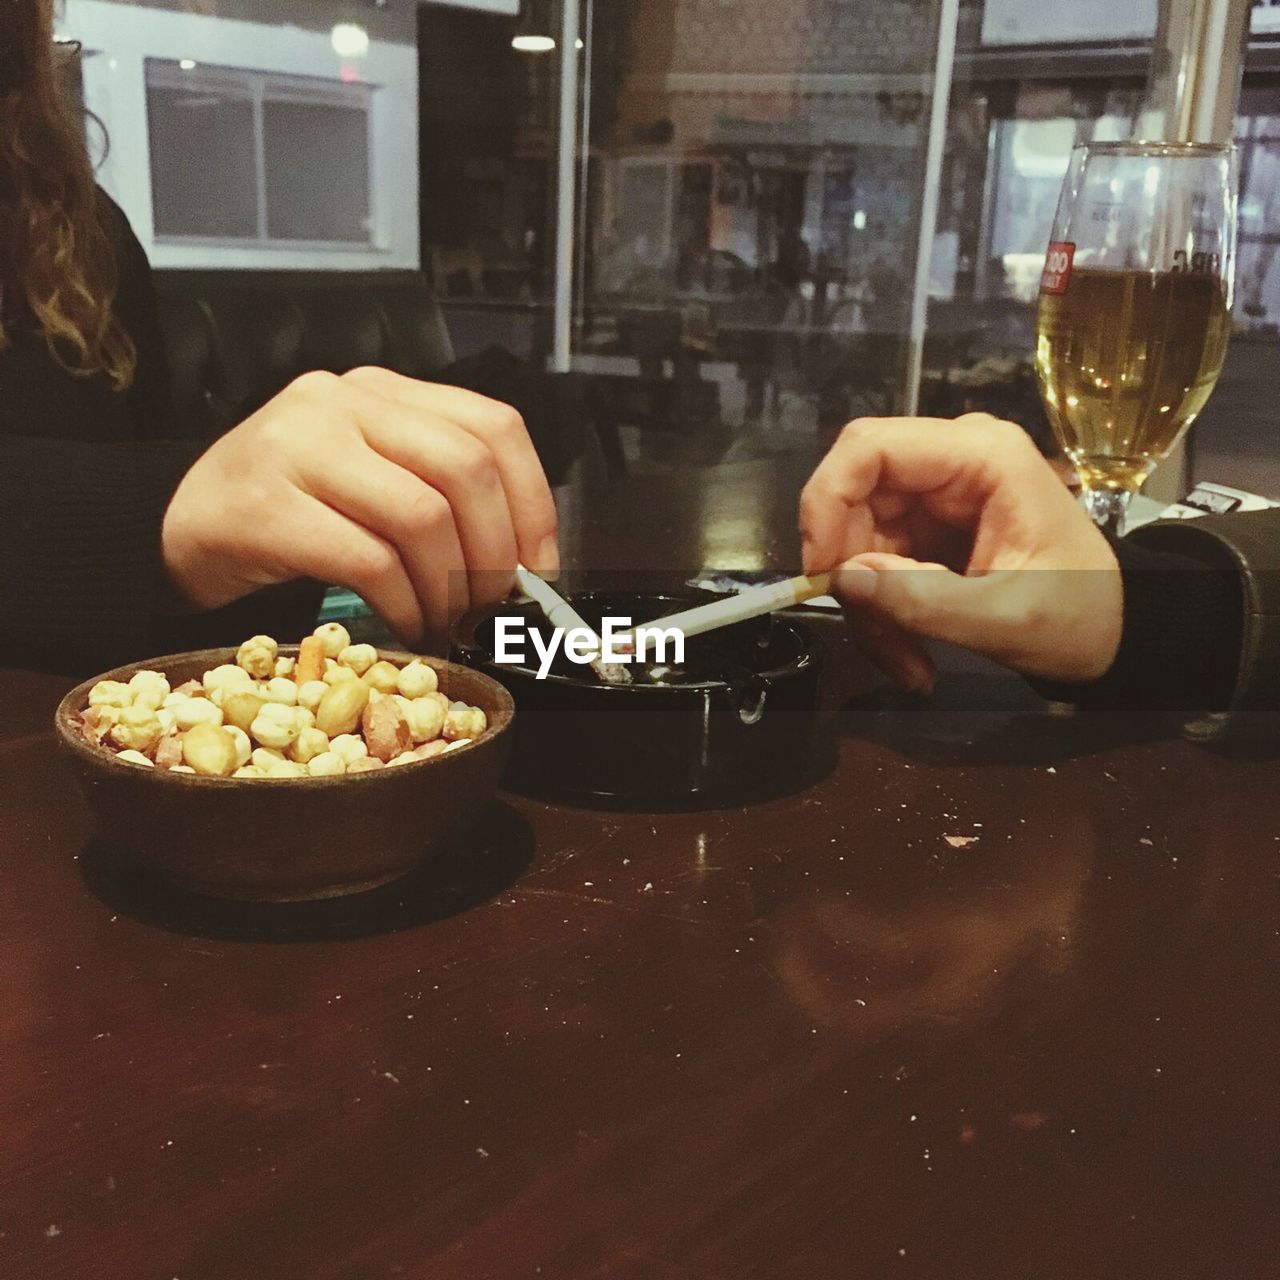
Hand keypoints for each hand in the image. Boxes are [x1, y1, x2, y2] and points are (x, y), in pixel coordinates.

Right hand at [162, 367, 558, 643]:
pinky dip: (402, 605)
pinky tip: (405, 626)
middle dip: (495, 554)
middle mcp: (344, 401)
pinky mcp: (265, 504)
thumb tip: (523, 566)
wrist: (182, 526)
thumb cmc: (293, 510)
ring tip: (445, 623)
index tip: (537, 569)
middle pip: (465, 469)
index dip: (533, 504)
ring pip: (421, 515)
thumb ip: (439, 495)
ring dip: (448, 587)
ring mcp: (299, 445)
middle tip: (491, 607)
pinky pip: (367, 560)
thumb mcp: (371, 479)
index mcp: (385, 390)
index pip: (494, 427)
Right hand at [799, 413, 1121, 686]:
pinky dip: (881, 613)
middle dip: (849, 572)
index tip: (821, 571)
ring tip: (906, 663)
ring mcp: (934, 495)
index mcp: (982, 457)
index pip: (871, 447)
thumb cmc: (1078, 615)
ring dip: (868, 607)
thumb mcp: (1005, 618)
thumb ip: (924, 600)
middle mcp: (951, 462)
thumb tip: (844, 581)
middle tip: (872, 633)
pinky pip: (872, 564)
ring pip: (855, 539)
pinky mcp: (923, 529)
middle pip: (853, 496)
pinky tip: (911, 653)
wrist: (1111, 632)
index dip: (828, 499)